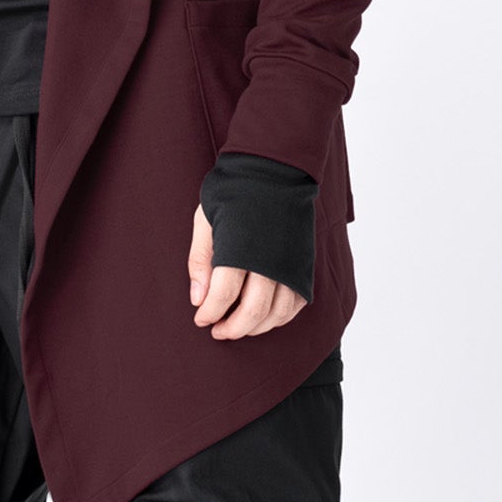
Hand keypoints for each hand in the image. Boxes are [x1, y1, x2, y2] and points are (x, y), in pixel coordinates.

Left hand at [187, 204, 306, 339]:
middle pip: (254, 311)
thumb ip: (200, 261)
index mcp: (241, 247)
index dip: (210, 313)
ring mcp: (291, 262)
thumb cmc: (233, 192)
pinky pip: (296, 303)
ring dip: (257, 327)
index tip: (200, 320)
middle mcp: (270, 259)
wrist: (273, 170)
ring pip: (278, 312)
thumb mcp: (204, 220)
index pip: (223, 295)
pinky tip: (264, 316)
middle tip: (217, 331)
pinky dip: (280, 317)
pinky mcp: (304, 263)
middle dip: (233, 328)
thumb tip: (198, 299)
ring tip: (238, 327)